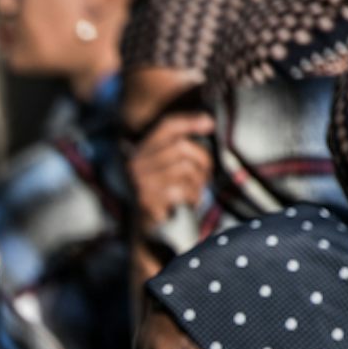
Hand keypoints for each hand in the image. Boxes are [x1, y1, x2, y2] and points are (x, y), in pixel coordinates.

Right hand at [126, 112, 215, 237]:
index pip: (166, 127)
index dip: (189, 122)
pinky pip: (183, 190)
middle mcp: (137, 164)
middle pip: (181, 148)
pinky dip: (194, 196)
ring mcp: (142, 183)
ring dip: (199, 181)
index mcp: (141, 150)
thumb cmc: (163, 190)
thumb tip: (207, 121)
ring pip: (186, 169)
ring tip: (197, 190)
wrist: (144, 227)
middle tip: (206, 172)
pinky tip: (191, 201)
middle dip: (202, 160)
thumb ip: (181, 144)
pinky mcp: (149, 201)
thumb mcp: (166, 164)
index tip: (209, 123)